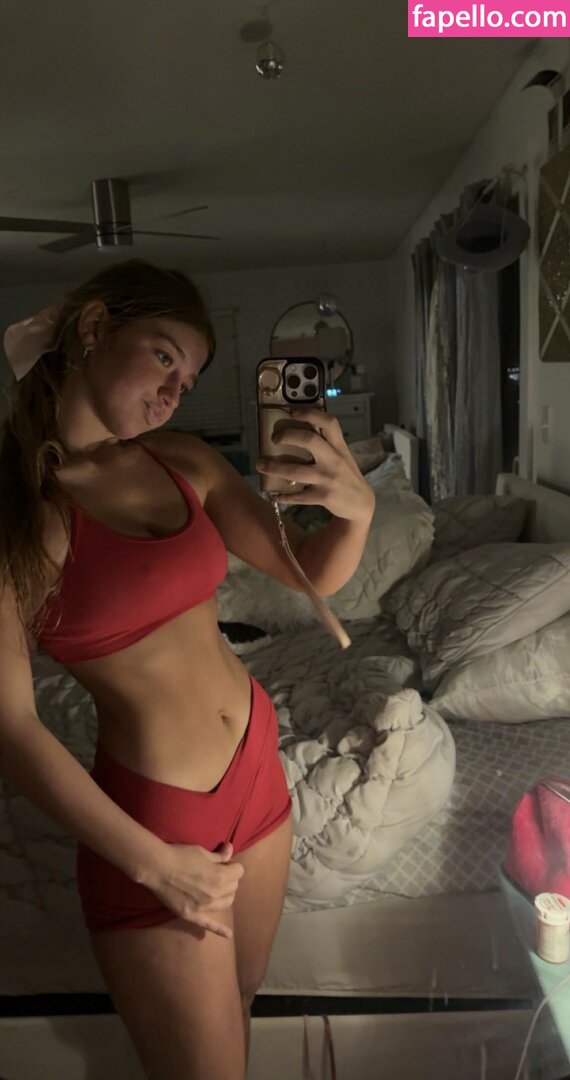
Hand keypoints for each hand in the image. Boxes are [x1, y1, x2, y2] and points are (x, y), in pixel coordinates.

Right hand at [146, 840, 243, 937]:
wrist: (157, 867)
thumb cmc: (181, 855)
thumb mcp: (202, 852)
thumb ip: (219, 856)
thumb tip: (231, 850)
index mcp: (220, 876)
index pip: (239, 871)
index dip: (232, 865)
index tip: (223, 863)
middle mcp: (215, 894)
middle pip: (234, 887)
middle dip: (230, 878)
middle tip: (218, 872)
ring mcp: (204, 907)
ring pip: (226, 903)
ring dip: (226, 894)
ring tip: (216, 887)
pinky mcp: (192, 915)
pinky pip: (208, 924)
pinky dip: (219, 930)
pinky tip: (229, 935)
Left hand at [256, 407, 374, 525]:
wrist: (362, 504)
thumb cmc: (346, 475)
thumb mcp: (342, 456)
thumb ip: (327, 444)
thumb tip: (299, 431)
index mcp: (339, 446)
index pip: (329, 422)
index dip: (310, 413)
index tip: (292, 412)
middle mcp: (334, 460)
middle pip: (310, 440)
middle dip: (288, 436)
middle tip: (274, 439)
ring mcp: (328, 478)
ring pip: (296, 471)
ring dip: (274, 468)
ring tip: (260, 465)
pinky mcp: (323, 497)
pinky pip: (299, 496)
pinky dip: (284, 496)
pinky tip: (275, 495)